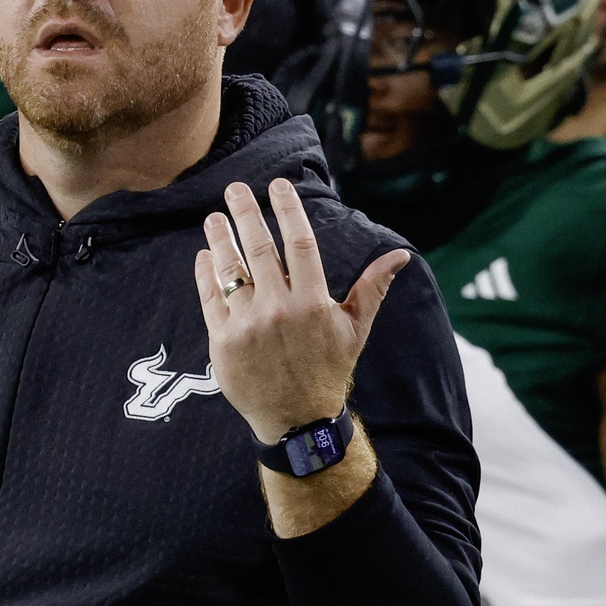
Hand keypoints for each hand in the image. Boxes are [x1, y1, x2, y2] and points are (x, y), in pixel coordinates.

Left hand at [194, 177, 410, 446]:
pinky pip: (210, 298)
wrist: (297, 421)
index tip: (279, 185)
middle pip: (259, 248)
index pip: (300, 242)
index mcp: (313, 302)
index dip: (288, 209)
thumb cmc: (328, 370)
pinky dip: (206, 273)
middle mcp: (279, 309)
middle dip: (246, 213)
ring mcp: (248, 324)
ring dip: (220, 239)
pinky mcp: (223, 340)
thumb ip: (372, 287)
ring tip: (214, 218)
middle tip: (235, 188)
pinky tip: (206, 256)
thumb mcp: (355, 330)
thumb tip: (400, 255)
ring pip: (230, 269)